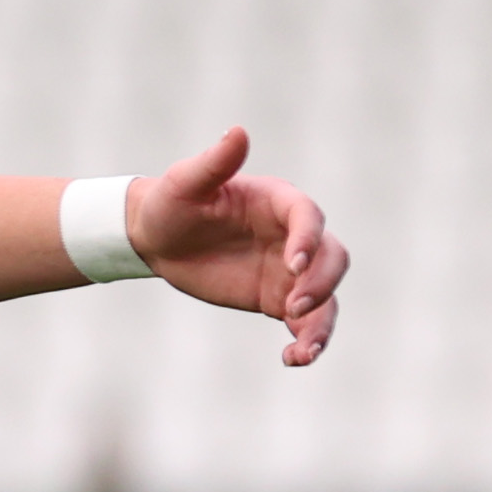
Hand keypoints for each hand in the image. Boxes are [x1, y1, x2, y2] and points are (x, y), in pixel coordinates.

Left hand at [127, 127, 348, 366]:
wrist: (158, 239)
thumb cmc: (171, 202)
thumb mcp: (185, 183)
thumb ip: (214, 162)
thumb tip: (237, 131)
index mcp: (279, 203)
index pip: (309, 217)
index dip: (308, 239)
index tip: (292, 262)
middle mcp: (293, 236)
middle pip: (333, 258)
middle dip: (322, 282)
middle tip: (292, 305)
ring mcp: (290, 270)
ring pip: (327, 296)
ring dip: (323, 322)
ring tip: (304, 349)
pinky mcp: (277, 299)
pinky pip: (306, 322)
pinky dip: (308, 341)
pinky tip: (293, 359)